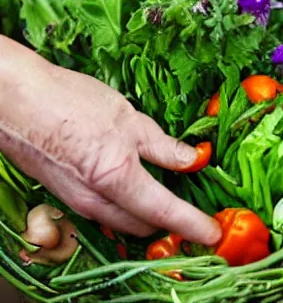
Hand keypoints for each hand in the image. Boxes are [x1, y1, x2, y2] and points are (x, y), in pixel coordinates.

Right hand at [0, 37, 220, 244]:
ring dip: (147, 213)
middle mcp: (96, 201)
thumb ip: (163, 146)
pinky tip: (131, 180)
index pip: (165, 212)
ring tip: (165, 190)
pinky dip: (126, 204)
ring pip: (123, 221)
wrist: (16, 101)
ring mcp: (77, 203)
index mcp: (117, 178)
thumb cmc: (70, 102)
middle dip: (170, 220)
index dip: (192, 224)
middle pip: (144, 224)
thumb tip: (192, 160)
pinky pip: (104, 211)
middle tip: (191, 203)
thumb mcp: (129, 119)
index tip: (212, 233)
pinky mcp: (66, 196)